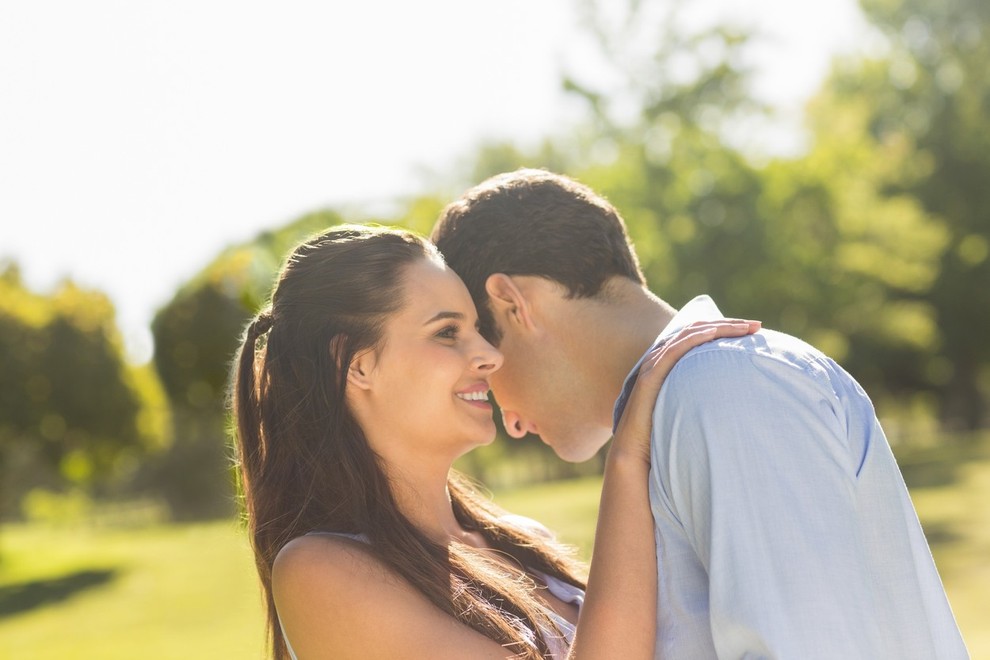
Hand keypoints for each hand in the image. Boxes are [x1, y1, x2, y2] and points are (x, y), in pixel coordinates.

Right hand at [611, 319, 761, 465]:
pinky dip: (695, 338)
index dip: (726, 329)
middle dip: (729, 324)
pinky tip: (713, 334)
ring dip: (718, 327)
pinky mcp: (651, 375)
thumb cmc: (663, 433)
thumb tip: (737, 401)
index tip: (755, 330)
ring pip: (689, 334)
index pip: (700, 335)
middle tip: (757, 325)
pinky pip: (674, 350)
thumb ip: (705, 398)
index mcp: (670, 362)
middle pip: (698, 329)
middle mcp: (661, 358)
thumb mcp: (690, 408)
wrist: (635, 450)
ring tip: (744, 328)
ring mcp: (654, 364)